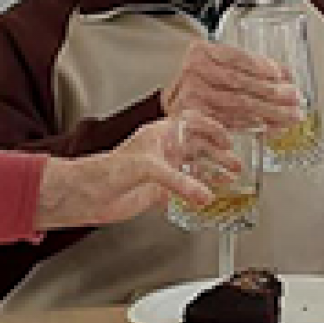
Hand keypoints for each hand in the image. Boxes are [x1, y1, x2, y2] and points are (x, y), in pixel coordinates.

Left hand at [34, 112, 238, 229]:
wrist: (88, 195)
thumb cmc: (107, 170)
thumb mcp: (148, 168)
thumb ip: (179, 182)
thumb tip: (205, 195)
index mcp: (160, 134)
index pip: (192, 123)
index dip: (212, 129)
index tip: (227, 139)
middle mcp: (163, 151)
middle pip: (198, 148)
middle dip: (218, 155)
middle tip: (235, 165)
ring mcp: (162, 172)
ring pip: (194, 170)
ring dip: (212, 175)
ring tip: (229, 180)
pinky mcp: (159, 193)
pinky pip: (184, 192)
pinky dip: (198, 195)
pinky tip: (208, 199)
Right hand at [161, 40, 302, 129]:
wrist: (174, 108)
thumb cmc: (203, 85)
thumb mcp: (221, 67)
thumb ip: (251, 68)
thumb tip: (286, 76)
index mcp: (201, 52)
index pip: (235, 56)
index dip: (261, 65)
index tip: (282, 75)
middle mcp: (194, 72)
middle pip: (240, 82)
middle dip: (273, 92)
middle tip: (295, 99)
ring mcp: (192, 96)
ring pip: (238, 103)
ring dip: (269, 112)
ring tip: (291, 116)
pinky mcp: (195, 119)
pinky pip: (230, 122)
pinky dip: (254, 126)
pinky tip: (271, 127)